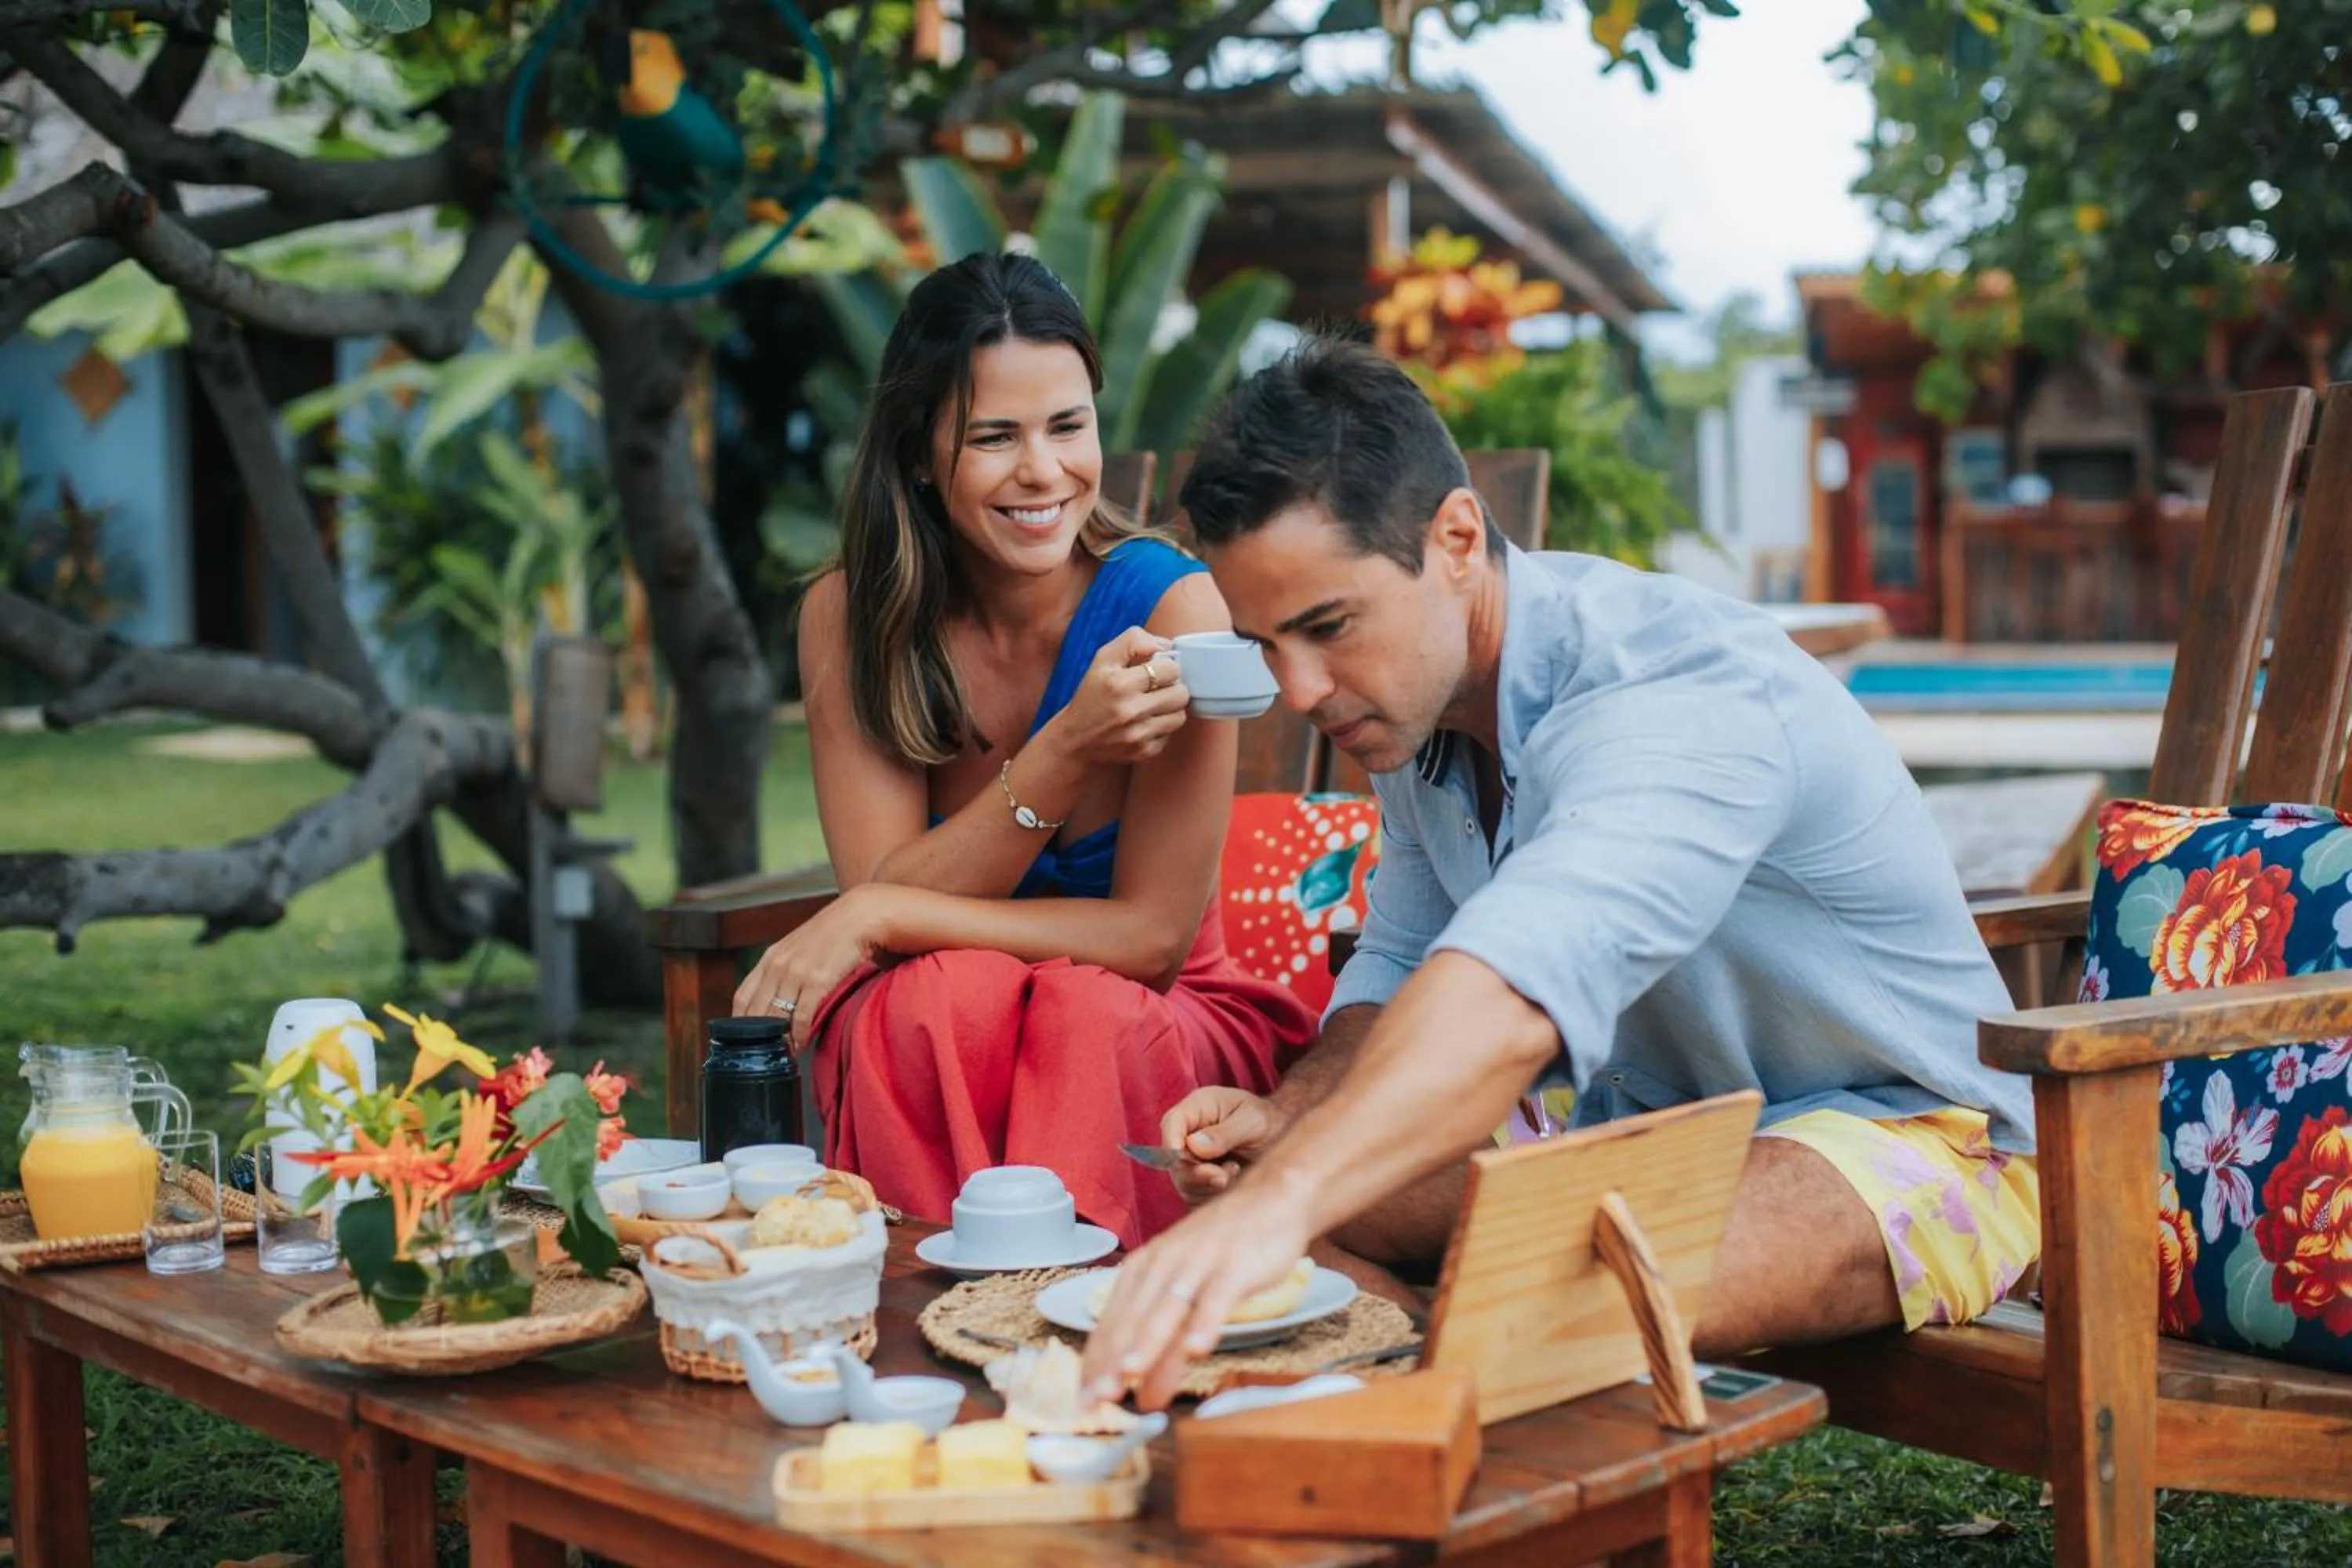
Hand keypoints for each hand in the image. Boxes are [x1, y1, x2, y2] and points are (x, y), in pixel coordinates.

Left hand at [729, 883, 898, 1045]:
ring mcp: (796, 972)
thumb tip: (778, 1001)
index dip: (739, 1023)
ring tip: (781, 1055)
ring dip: (777, 1041)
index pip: (741, 997)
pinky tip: (801, 1044)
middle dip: (756, 1037)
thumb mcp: (798, 949)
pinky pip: (801, 1015)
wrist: (859, 917)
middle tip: (762, 1055)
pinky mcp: (818, 980)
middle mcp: (778, 965)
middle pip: (755, 1011)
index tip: (745, 1040)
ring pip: (775, 1016)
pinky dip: (798, 1034)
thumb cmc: (831, 935)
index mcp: (770, 958)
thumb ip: (784, 971)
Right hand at [1043, 625, 1189, 768]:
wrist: (1075, 739)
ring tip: (1153, 705)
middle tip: (1157, 688)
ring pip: (1180, 716)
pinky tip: (1145, 723)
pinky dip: (1161, 728)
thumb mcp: (1103, 659)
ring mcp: (1137, 735)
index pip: (1170, 669)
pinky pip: (1170, 735)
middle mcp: (1129, 711)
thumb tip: (1166, 645)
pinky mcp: (1144, 752)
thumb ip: (1134, 641)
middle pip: (1180, 693)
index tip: (1156, 670)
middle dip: (1172, 688)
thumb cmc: (1092, 694)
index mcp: (1118, 683)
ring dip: (1170, 709)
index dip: (1166, 666)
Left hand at [1080, 1186, 1313, 1409]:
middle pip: (1134, 1318)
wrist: (1270, 1200)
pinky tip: (1198, 1348)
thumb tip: (1137, 1380)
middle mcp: (1164, 1264)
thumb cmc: (1221, 1249)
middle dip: (1113, 1361)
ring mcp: (1199, 1263)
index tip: (1085, 1400)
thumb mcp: (1183, 1284)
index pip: (1112, 1321)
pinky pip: (1217, 1297)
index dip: (1097, 1362)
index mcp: (1143, 1268)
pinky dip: (1205, 1322)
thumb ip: (1161, 1329)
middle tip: (1098, 1400)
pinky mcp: (1234, 1266)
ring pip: (1168, 1308)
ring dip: (1148, 1342)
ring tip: (1130, 1374)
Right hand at [1158, 1087, 1288, 1203]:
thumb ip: (1225, 1133)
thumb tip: (1194, 1145)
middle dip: (1196, 1174)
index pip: (1172, 1124)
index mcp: (1198, 1107)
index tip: (1183, 1163)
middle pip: (1173, 1159)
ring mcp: (1192, 1156)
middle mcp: (1189, 1131)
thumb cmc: (1269, 1120)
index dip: (1171, 1145)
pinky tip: (1233, 1181)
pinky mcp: (1199, 1177)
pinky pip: (1195, 1195)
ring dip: (1208, 1186)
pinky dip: (1212, 1195)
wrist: (1282, 1136)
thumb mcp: (1253, 1122)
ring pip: (1183, 1181)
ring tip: (1236, 1171)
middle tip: (1224, 1177)